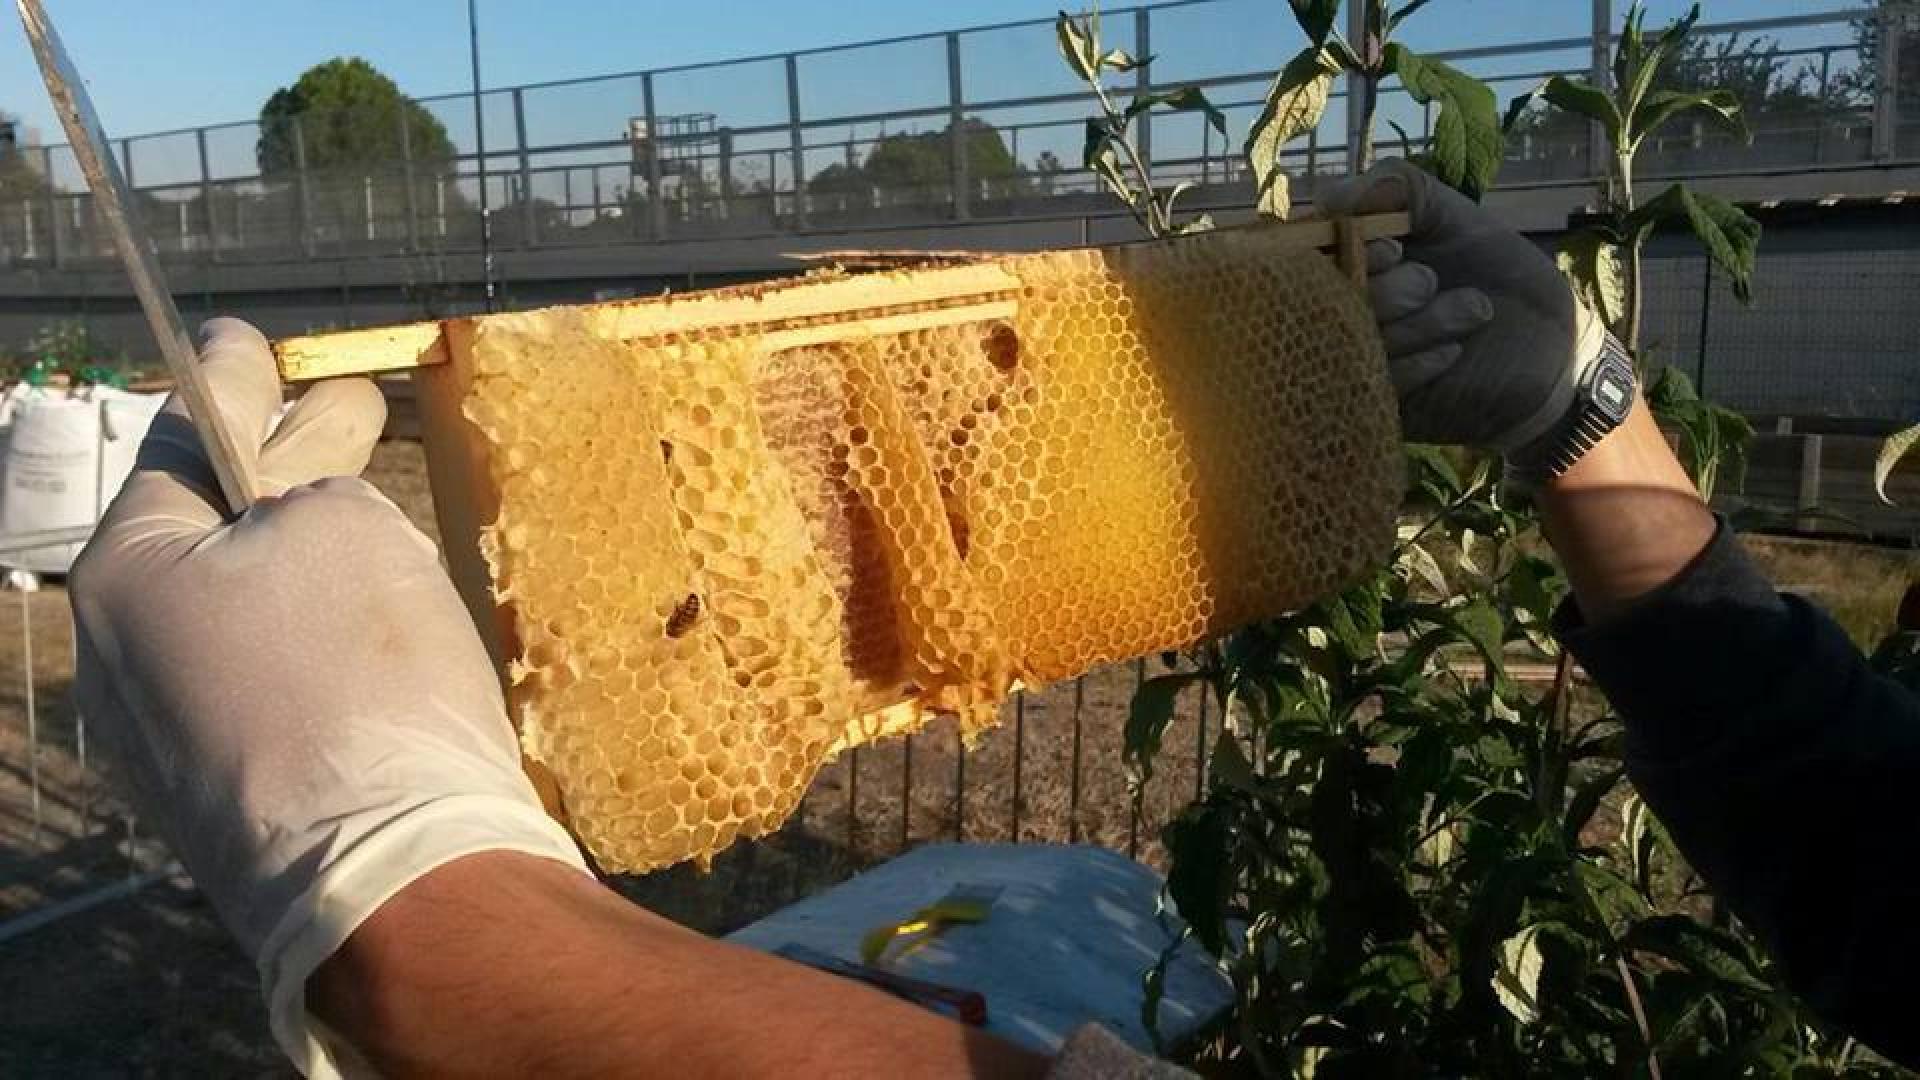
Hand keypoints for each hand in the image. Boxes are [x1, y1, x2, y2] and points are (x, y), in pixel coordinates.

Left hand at [68, 319, 585, 1073]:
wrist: (396, 870)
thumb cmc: (358, 675)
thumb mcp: (341, 524)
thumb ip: (309, 479)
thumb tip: (299, 495)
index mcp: (127, 578)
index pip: (186, 446)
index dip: (234, 380)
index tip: (247, 335)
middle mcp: (129, 661)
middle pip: (212, 530)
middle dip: (284, 461)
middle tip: (346, 404)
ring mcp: (178, 741)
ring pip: (246, 610)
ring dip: (308, 553)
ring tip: (374, 514)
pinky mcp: (242, 799)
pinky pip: (272, 682)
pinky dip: (320, 636)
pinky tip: (378, 622)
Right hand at [1318, 159, 1608, 453]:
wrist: (1553, 350)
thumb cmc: (1500, 275)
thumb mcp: (1457, 216)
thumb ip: (1401, 189)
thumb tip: (1335, 198)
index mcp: (1348, 258)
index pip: (1300, 249)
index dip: (1340, 247)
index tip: (1395, 246)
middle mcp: (1339, 309)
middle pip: (1317, 301)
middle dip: (1383, 289)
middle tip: (1431, 281)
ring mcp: (1355, 359)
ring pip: (1352, 341)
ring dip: (1418, 322)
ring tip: (1472, 310)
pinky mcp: (1378, 404)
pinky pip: (1375, 382)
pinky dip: (1419, 361)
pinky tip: (1455, 352)